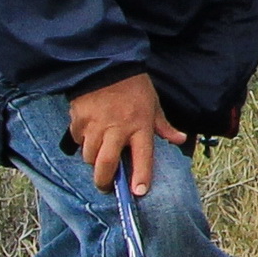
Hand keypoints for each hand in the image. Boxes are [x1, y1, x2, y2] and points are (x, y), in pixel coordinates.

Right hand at [68, 72, 179, 199]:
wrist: (106, 64)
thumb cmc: (134, 86)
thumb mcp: (153, 105)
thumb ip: (163, 126)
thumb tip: (180, 139)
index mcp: (139, 126)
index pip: (142, 158)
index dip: (141, 177)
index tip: (138, 192)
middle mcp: (117, 129)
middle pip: (106, 165)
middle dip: (104, 181)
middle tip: (106, 187)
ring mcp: (95, 126)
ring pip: (89, 156)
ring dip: (93, 160)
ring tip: (99, 156)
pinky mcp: (78, 121)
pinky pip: (77, 141)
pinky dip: (82, 142)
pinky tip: (89, 134)